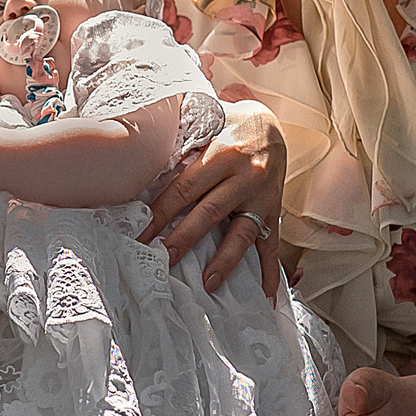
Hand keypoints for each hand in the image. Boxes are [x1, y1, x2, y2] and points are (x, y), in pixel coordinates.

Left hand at [142, 98, 284, 296]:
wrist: (270, 123)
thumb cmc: (228, 126)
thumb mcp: (205, 126)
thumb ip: (181, 147)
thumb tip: (142, 167)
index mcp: (222, 154)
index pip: (186, 188)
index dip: (162, 212)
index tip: (143, 233)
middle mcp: (245, 176)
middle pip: (210, 212)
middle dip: (185, 238)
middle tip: (165, 259)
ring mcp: (262, 196)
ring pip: (242, 233)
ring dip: (224, 261)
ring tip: (208, 284)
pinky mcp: (274, 209)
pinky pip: (272, 242)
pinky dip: (270, 269)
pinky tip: (266, 293)